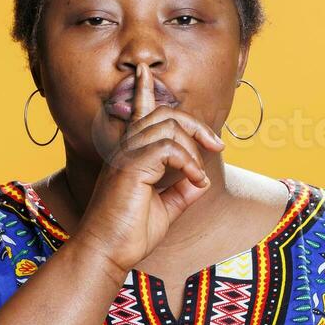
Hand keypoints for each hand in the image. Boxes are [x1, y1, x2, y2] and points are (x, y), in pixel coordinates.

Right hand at [72, 63, 224, 274]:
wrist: (107, 253)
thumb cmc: (130, 234)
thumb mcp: (166, 209)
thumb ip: (182, 191)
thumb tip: (202, 179)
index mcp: (131, 156)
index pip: (138, 113)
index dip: (144, 90)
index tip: (145, 71)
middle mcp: (126, 150)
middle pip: (163, 114)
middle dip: (195, 123)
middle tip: (217, 145)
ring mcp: (126, 157)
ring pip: (167, 127)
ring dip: (193, 147)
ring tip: (199, 174)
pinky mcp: (131, 168)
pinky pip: (168, 148)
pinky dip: (188, 162)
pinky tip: (195, 181)